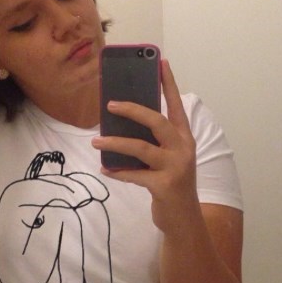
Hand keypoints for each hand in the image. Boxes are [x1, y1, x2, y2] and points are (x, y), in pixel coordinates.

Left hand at [91, 60, 199, 233]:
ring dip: (115, 143)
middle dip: (133, 110)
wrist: (185, 219)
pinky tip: (106, 169)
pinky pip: (134, 175)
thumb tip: (123, 124)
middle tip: (111, 103)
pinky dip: (118, 172)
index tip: (160, 62)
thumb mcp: (170, 158)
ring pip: (141, 148)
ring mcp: (175, 167)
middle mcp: (182, 149)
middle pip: (157, 122)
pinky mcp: (164, 186)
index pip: (176, 105)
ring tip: (96, 142)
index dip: (169, 84)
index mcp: (184, 138)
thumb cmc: (173, 183)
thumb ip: (155, 141)